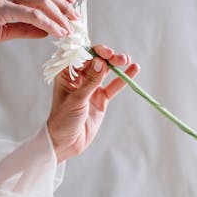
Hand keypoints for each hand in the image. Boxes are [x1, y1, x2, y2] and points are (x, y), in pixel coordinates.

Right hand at [0, 0, 77, 107]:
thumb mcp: (3, 28)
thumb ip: (26, 26)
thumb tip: (48, 30)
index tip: (70, 5)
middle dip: (62, 3)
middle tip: (77, 17)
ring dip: (59, 14)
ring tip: (71, 28)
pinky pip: (32, 14)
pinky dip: (49, 24)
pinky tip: (59, 33)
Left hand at [47, 45, 140, 162]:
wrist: (66, 143)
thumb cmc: (63, 120)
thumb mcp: (76, 99)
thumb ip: (90, 81)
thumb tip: (101, 62)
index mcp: (67, 74)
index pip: (82, 57)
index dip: (95, 52)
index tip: (106, 53)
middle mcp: (80, 78)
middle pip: (96, 61)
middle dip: (108, 57)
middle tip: (119, 58)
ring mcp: (91, 88)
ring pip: (106, 71)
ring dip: (116, 64)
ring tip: (127, 60)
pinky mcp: (101, 99)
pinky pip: (114, 86)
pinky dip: (123, 78)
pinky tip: (134, 69)